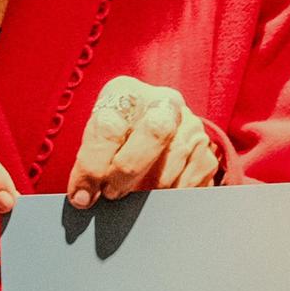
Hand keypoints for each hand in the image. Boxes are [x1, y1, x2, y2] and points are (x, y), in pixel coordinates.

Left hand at [66, 74, 220, 206]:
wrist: (155, 128)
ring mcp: (190, 125)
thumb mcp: (99, 137)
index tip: (82, 196)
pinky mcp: (206, 152)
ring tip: (132, 197)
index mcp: (127, 92)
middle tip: (112, 194)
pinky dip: (169, 198)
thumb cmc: (118, 135)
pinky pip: (188, 185)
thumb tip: (83, 198)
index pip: (109, 127)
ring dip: (147, 192)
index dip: (92, 167)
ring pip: (171, 165)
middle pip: (153, 133)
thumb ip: (90, 161)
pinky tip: (156, 197)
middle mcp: (163, 102)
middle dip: (127, 173)